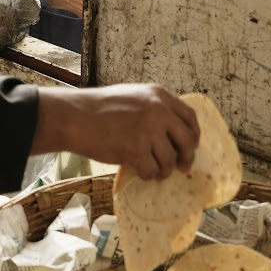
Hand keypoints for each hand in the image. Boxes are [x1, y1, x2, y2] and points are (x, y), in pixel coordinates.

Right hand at [33, 84, 198, 179]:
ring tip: (156, 172)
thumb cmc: (99, 109)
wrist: (76, 117)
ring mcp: (148, 131)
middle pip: (187, 140)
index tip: (192, 145)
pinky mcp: (136, 150)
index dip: (194, 134)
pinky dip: (149, 175)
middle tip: (183, 166)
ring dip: (164, 170)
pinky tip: (141, 172)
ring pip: (170, 159)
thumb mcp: (133, 96)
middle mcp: (158, 111)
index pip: (190, 117)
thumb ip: (155, 108)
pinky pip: (152, 170)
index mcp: (159, 95)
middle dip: (187, 156)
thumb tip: (173, 132)